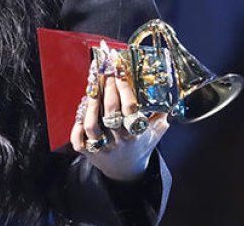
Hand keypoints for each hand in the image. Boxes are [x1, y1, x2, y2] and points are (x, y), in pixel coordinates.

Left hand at [70, 50, 168, 181]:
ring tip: (92, 88)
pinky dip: (77, 127)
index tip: (120, 71)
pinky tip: (80, 113)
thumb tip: (166, 95)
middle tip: (105, 71)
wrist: (126, 172)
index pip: (130, 108)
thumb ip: (159, 116)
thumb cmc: (140, 146)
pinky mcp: (88, 153)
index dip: (124, 88)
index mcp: (136, 133)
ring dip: (91, 105)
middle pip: (111, 112)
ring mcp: (102, 147)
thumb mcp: (154, 133)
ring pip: (92, 125)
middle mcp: (119, 140)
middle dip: (107, 88)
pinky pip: (79, 141)